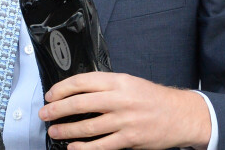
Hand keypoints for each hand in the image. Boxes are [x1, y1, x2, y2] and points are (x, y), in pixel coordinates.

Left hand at [38, 72, 210, 149]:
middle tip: (45, 113)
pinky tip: (74, 148)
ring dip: (67, 130)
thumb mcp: (128, 82)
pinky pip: (102, 145)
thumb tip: (77, 92)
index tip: (50, 94)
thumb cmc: (151, 97)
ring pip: (88, 126)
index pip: (82, 82)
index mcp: (117, 81)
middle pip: (80, 103)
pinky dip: (85, 148)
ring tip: (55, 131)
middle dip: (58, 109)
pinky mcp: (130, 139)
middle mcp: (119, 99)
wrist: (179, 114)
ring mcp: (124, 120)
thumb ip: (105, 85)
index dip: (62, 88)